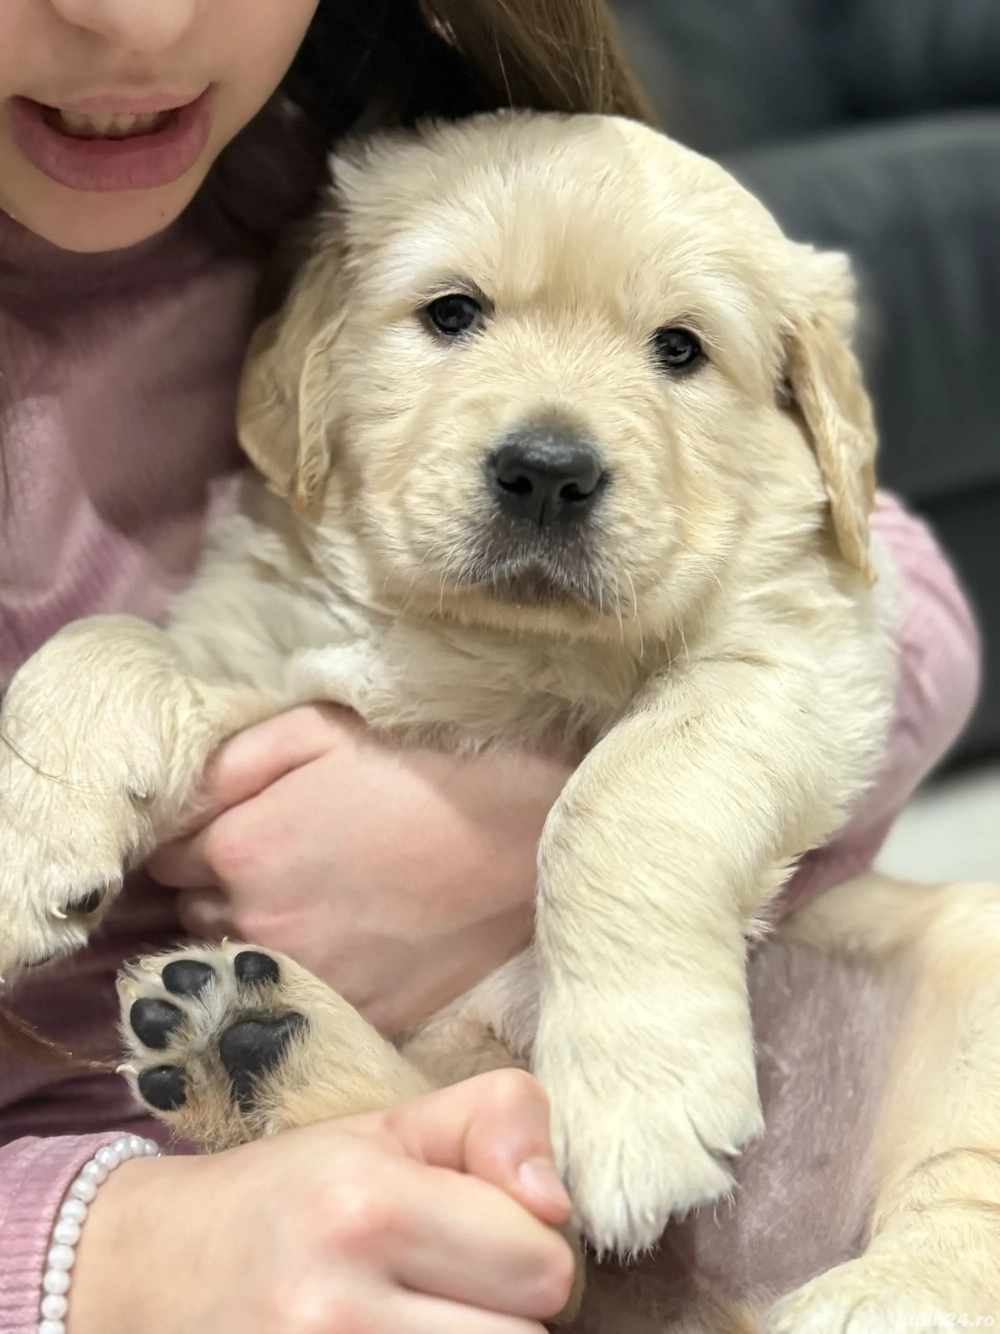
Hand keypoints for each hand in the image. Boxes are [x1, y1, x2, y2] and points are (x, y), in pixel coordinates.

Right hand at [69, 1070, 577, 1333]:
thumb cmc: (292, 1193)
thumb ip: (496, 1122)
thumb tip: (558, 1204)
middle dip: (505, 1313)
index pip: (543, 1264)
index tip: (484, 1239)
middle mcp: (336, 1307)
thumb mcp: (390, 1127)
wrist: (154, 1269)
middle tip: (451, 1287)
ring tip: (423, 1318)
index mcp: (367, 1205)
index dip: (530, 1249)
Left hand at [147, 706, 572, 1032]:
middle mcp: (256, 923)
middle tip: (278, 866)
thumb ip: (231, 760)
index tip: (234, 832)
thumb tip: (184, 797)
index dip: (195, 843)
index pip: (164, 860)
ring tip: (313, 906)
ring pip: (239, 963)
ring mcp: (305, 976)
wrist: (514, 839)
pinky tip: (347, 943)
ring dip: (257, 938)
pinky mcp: (352, 1013)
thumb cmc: (417, 774)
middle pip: (193, 916)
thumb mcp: (318, 730)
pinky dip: (308, 976)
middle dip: (218, 892)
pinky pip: (296, 999)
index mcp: (239, 849)